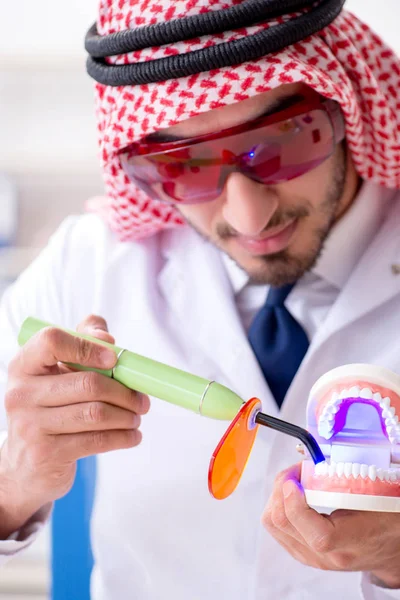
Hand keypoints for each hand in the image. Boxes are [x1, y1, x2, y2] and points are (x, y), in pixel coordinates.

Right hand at [0, 315, 149, 536]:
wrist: (26, 464)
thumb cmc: (50, 409)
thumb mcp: (57, 373)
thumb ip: (81, 341)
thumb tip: (107, 338)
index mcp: (24, 365)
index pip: (52, 340)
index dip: (88, 346)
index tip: (114, 358)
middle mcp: (21, 393)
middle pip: (88, 383)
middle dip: (124, 392)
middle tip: (142, 399)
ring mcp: (30, 425)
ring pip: (96, 414)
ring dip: (127, 415)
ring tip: (137, 416)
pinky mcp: (46, 453)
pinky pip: (96, 441)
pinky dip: (122, 437)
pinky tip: (132, 436)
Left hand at [262, 463, 399, 587]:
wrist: (391, 546)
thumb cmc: (386, 519)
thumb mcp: (373, 496)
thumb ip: (343, 483)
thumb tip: (314, 463)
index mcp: (349, 543)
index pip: (315, 534)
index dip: (297, 501)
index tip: (296, 477)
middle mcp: (326, 556)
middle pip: (281, 523)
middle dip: (281, 488)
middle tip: (296, 471)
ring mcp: (312, 557)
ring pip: (273, 525)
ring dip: (277, 496)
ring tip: (294, 481)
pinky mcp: (303, 553)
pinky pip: (277, 529)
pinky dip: (280, 506)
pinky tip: (294, 495)